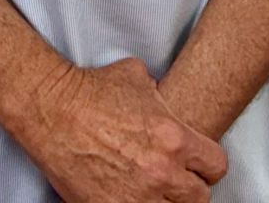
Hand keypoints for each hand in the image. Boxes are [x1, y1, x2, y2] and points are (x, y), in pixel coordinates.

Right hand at [12, 58, 228, 202]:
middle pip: (199, 198)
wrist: (52, 110)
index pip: (216, 166)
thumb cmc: (91, 91)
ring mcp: (136, 197)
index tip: (196, 165)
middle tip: (174, 182)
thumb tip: (162, 94)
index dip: (207, 166)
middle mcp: (161, 172)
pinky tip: (127, 197)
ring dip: (165, 202)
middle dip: (189, 189)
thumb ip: (160, 94)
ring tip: (151, 193)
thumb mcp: (137, 78)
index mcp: (174, 139)